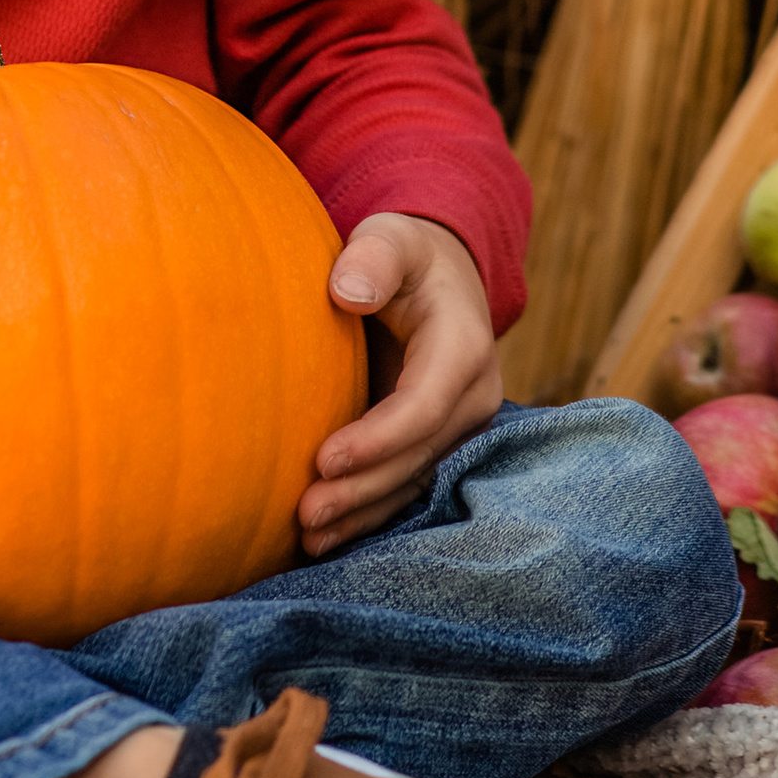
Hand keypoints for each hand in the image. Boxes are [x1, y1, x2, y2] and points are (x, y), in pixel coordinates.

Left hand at [296, 212, 499, 558]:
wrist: (434, 277)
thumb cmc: (402, 255)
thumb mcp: (391, 238)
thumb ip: (372, 258)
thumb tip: (347, 292)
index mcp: (464, 346)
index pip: (423, 405)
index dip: (377, 439)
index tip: (323, 459)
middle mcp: (472, 397)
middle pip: (418, 456)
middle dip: (363, 489)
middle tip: (304, 513)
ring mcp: (458, 426)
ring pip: (412, 481)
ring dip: (362, 514)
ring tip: (308, 539)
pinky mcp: (435, 443)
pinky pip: (404, 485)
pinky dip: (367, 513)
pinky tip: (325, 538)